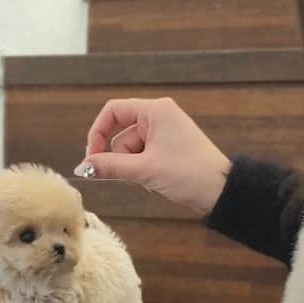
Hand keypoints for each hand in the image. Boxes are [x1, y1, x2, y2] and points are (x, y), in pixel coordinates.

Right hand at [74, 97, 230, 214]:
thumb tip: (83, 167)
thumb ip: (110, 167)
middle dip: (122, 159)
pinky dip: (144, 172)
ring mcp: (165, 133)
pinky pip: (144, 158)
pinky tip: (157, 183)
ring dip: (133, 169)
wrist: (220, 192)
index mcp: (155, 111)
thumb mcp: (144, 170)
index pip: (113, 111)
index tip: (91, 158)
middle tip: (131, 177)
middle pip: (121, 135)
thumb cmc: (189, 174)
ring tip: (152, 181)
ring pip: (131, 151)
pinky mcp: (168, 149)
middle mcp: (160, 117)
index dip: (97, 133)